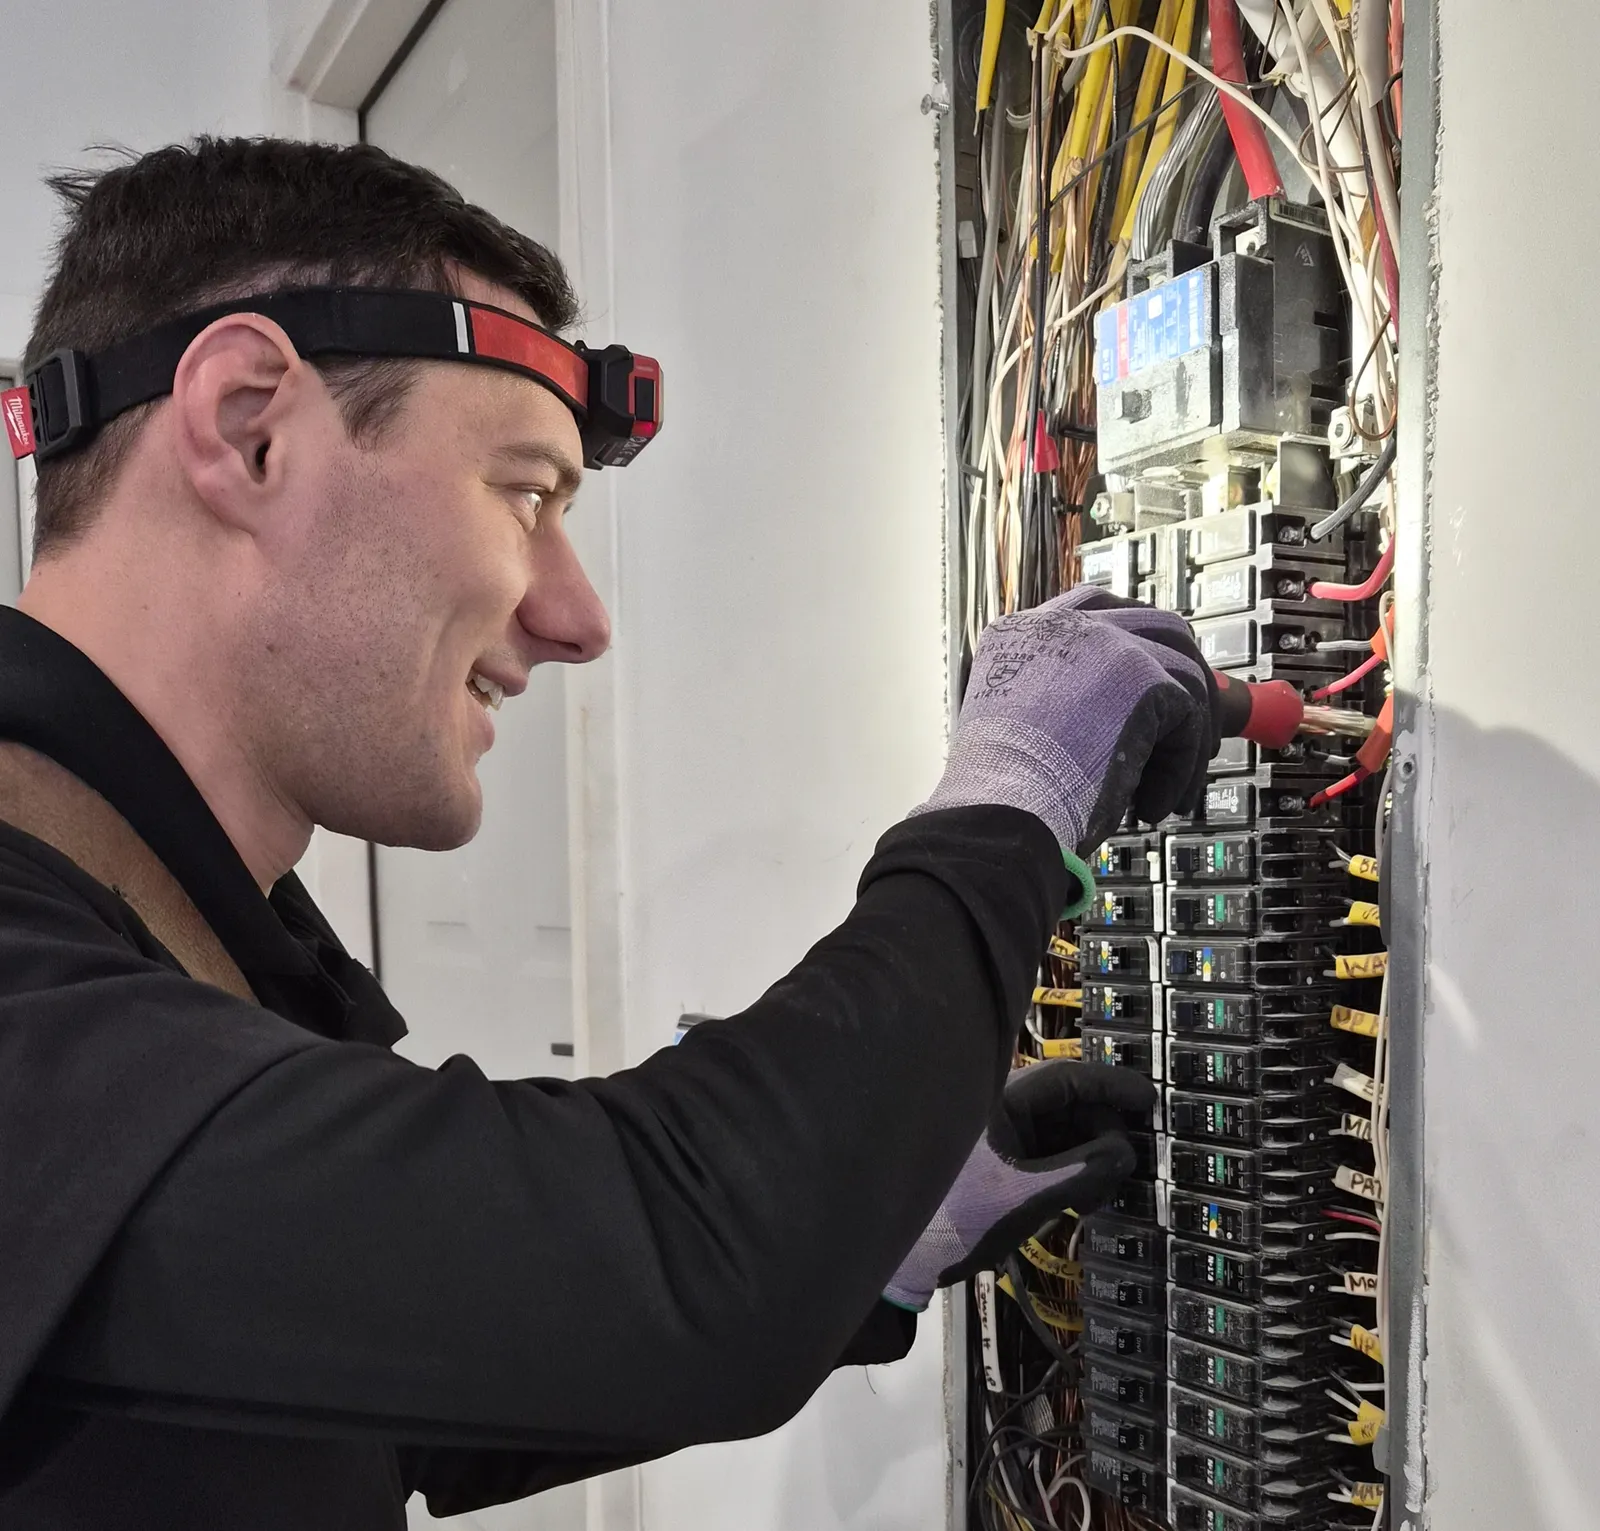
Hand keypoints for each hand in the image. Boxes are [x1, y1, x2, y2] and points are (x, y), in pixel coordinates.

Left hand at [883, 1060, 1156, 1310]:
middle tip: (1128, 1167)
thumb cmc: (955, 1219)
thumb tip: (1127, 1152)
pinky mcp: (1002, 1167)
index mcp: (998, 1101)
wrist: (901, 1260)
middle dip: (1104, 1132)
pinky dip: (1073, 1175)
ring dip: (1090, 1159)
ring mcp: (1001, 1139)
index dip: (1112, 1085)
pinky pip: (1050, 1158)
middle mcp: (1000, 1111)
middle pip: (1069, 1105)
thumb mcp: (1022, 1198)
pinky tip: (1084, 1203)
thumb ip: (1079, 1173)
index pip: (1066, 1078)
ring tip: (1100, 1195)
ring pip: (1063, 1134)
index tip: (1151, 1100)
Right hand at [919, 586, 1217, 863]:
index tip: (1153, 680)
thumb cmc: (1001, 793)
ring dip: (1188, 735)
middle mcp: (1064, 625)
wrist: (999, 812)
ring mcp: (1105, 643)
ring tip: (1169, 786)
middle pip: (1155, 626)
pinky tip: (1149, 805)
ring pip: (1185, 672)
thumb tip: (1128, 715)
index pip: (1097, 608)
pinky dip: (1179, 768)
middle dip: (1181, 678)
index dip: (1134, 644)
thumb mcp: (1020, 725)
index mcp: (1026, 632)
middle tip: (1190, 728)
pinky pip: (1189, 718)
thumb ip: (1061, 700)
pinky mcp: (1141, 677)